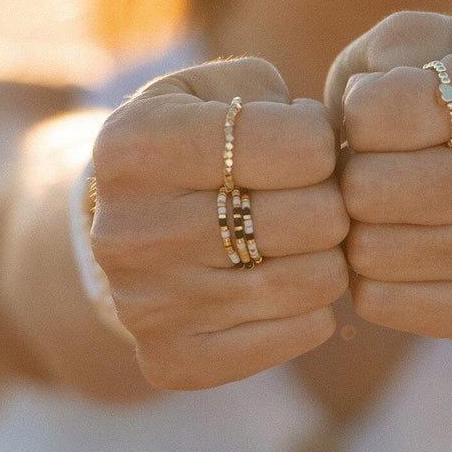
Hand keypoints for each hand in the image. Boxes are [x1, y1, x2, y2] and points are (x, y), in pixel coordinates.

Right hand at [91, 58, 348, 388]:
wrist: (122, 231)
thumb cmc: (188, 146)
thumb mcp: (206, 90)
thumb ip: (264, 91)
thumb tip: (322, 141)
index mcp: (139, 147)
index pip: (299, 146)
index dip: (321, 140)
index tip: (303, 142)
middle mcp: (134, 231)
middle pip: (315, 218)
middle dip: (329, 199)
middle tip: (309, 193)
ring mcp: (150, 305)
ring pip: (316, 281)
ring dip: (326, 253)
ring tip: (298, 235)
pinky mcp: (175, 361)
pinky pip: (304, 332)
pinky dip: (311, 304)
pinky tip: (280, 278)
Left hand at [325, 11, 451, 341]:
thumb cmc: (431, 97)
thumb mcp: (413, 44)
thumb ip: (389, 51)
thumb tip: (369, 107)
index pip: (380, 112)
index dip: (353, 113)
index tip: (371, 114)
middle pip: (370, 188)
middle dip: (350, 174)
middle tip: (367, 168)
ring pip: (370, 251)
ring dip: (354, 228)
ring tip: (380, 208)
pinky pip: (380, 303)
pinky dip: (367, 280)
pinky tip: (394, 251)